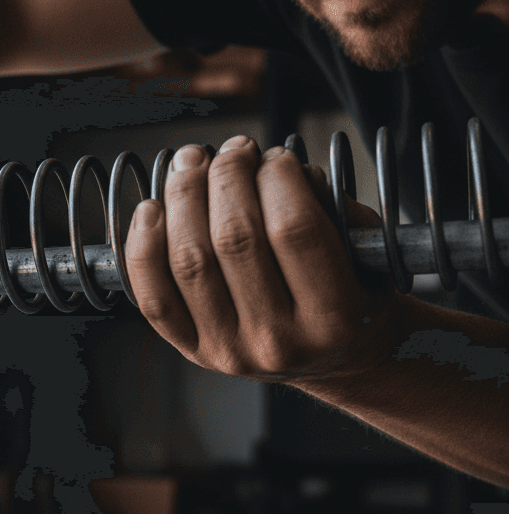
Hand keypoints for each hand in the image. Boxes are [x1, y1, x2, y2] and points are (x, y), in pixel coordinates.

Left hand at [125, 136, 400, 384]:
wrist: (333, 362)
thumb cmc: (353, 298)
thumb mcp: (369, 255)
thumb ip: (333, 210)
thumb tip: (275, 167)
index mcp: (331, 320)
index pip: (292, 229)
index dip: (277, 177)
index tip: (275, 156)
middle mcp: (275, 341)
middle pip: (233, 239)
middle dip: (227, 177)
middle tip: (232, 151)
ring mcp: (228, 349)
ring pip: (188, 260)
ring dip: (183, 198)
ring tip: (192, 164)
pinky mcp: (192, 349)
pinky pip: (154, 297)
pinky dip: (143, 247)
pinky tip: (153, 209)